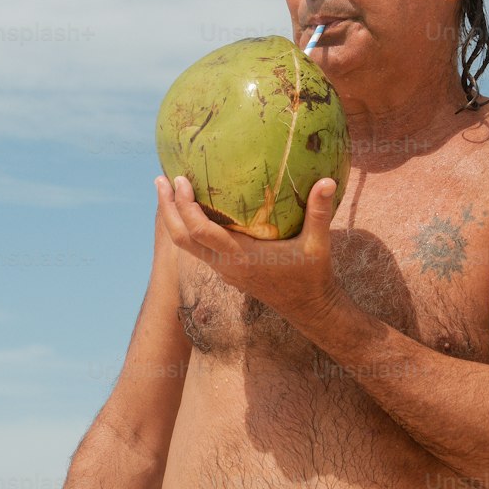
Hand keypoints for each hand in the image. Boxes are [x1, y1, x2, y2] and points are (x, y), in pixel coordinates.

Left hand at [154, 174, 340, 325]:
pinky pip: (197, 248)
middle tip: (160, 180)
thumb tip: (328, 181)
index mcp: (242, 257)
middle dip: (167, 209)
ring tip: (167, 190)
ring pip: (185, 245)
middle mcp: (226, 265)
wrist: (308, 309)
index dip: (186, 206)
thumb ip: (320, 212)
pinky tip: (191, 209)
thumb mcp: (319, 244)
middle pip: (181, 239)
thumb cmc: (313, 276)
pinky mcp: (226, 270)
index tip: (181, 180)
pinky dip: (187, 227)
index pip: (201, 232)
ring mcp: (224, 270)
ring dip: (173, 218)